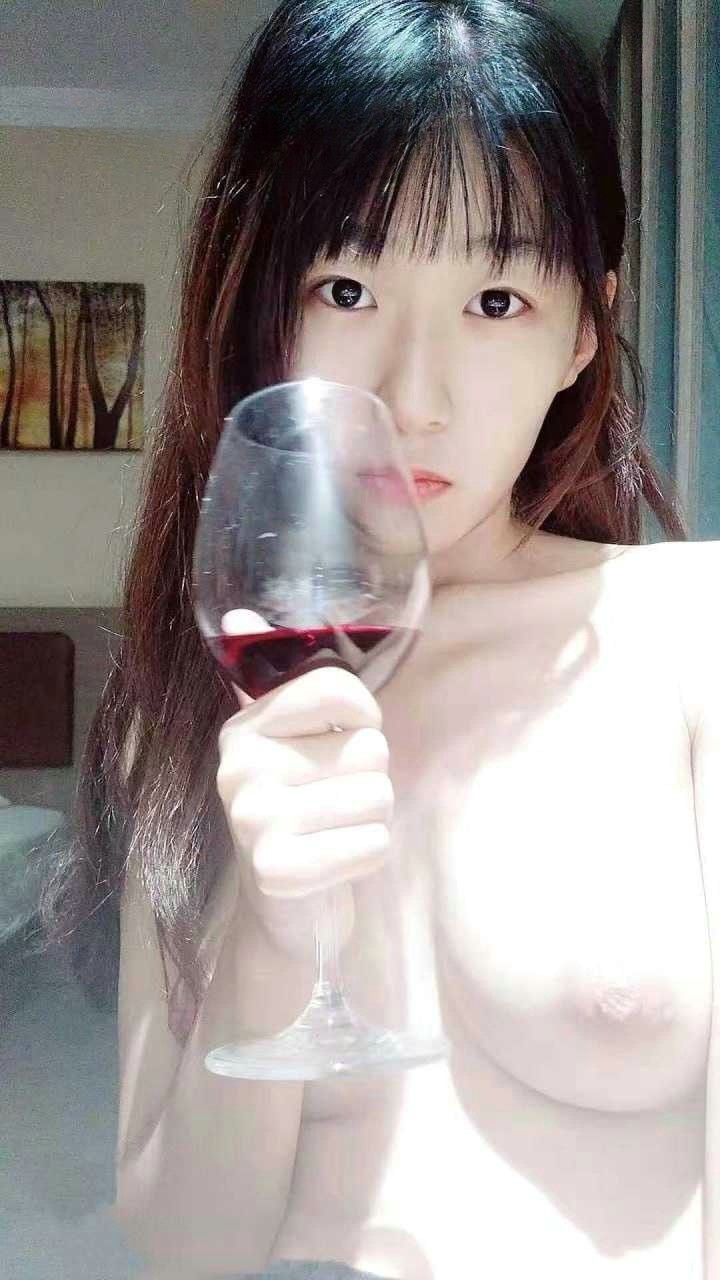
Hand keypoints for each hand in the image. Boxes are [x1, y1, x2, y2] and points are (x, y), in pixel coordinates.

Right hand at [216, 611, 393, 951]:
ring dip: (374, 818)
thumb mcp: (287, 743)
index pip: (336, 687)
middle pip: (369, 747)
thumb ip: (273, 679)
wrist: (284, 912)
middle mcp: (239, 768)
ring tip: (337, 831)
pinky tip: (339, 861)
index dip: (363, 716)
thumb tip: (240, 615)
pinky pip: (373, 843)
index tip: (344, 739)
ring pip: (378, 794)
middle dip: (369, 779)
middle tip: (334, 804)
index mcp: (244, 728)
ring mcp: (253, 821)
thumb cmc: (302, 813)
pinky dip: (370, 854)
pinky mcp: (278, 871)